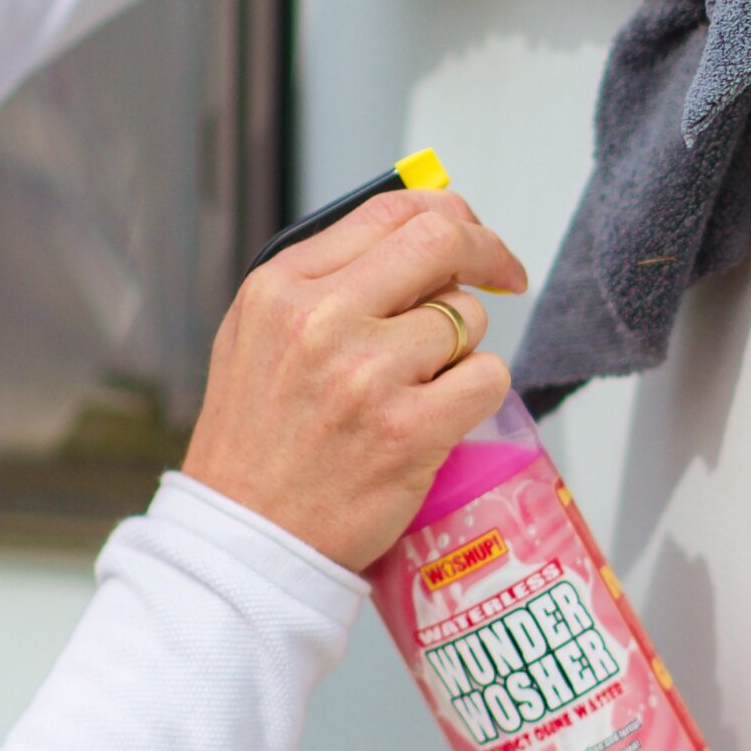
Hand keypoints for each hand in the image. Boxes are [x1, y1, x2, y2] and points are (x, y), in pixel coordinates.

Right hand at [182, 190, 527, 570]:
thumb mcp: (258, 336)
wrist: (246, 538)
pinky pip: (487, 378)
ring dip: (461, 349)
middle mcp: (321, 319)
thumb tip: (414, 233)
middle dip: (487, 252)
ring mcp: (367, 374)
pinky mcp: (409, 430)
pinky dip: (476, 394)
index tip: (470, 234)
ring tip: (414, 388)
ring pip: (468, 319)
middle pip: (440, 242)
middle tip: (504, 275)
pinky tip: (436, 418)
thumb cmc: (257, 443)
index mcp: (282, 287)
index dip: (446, 214)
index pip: (388, 212)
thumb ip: (326, 280)